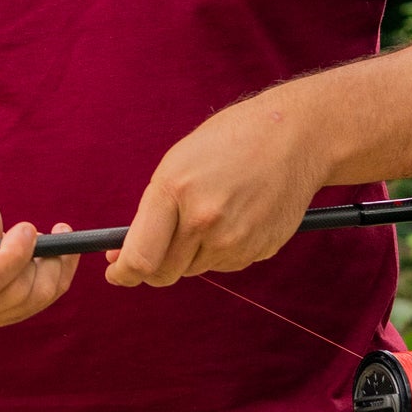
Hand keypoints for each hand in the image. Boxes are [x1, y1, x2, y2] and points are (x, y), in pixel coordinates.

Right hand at [0, 188, 77, 326]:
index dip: (10, 258)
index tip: (27, 228)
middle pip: (9, 296)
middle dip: (36, 261)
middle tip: (44, 231)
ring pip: (30, 302)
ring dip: (51, 268)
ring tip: (48, 238)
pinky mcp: (3, 316)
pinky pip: (41, 302)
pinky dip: (58, 275)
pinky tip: (55, 252)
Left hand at [106, 91, 328, 287]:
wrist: (294, 137)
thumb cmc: (228, 143)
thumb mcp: (177, 164)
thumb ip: (151, 213)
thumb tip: (123, 257)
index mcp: (173, 191)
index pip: (140, 257)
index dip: (124, 273)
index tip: (117, 274)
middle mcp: (204, 220)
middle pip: (165, 273)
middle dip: (154, 266)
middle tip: (155, 250)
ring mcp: (234, 239)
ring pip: (195, 268)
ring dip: (191, 254)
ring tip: (210, 211)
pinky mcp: (259, 249)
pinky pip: (226, 264)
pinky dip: (221, 249)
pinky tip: (236, 215)